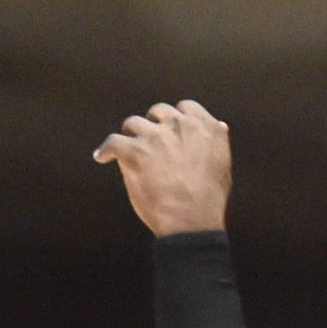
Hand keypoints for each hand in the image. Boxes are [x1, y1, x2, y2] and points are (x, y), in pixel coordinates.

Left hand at [93, 100, 233, 236]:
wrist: (191, 220)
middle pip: (158, 112)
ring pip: (133, 124)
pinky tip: (103, 157)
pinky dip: (106, 150)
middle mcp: (179, 126)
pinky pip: (112, 142)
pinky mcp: (133, 151)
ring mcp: (155, 137)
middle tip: (148, 140)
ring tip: (126, 149)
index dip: (176, 116)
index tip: (170, 126)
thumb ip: (216, 142)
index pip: (187, 107)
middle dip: (153, 124)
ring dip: (130, 135)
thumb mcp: (223, 165)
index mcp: (206, 129)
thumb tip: (219, 126)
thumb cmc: (208, 198)